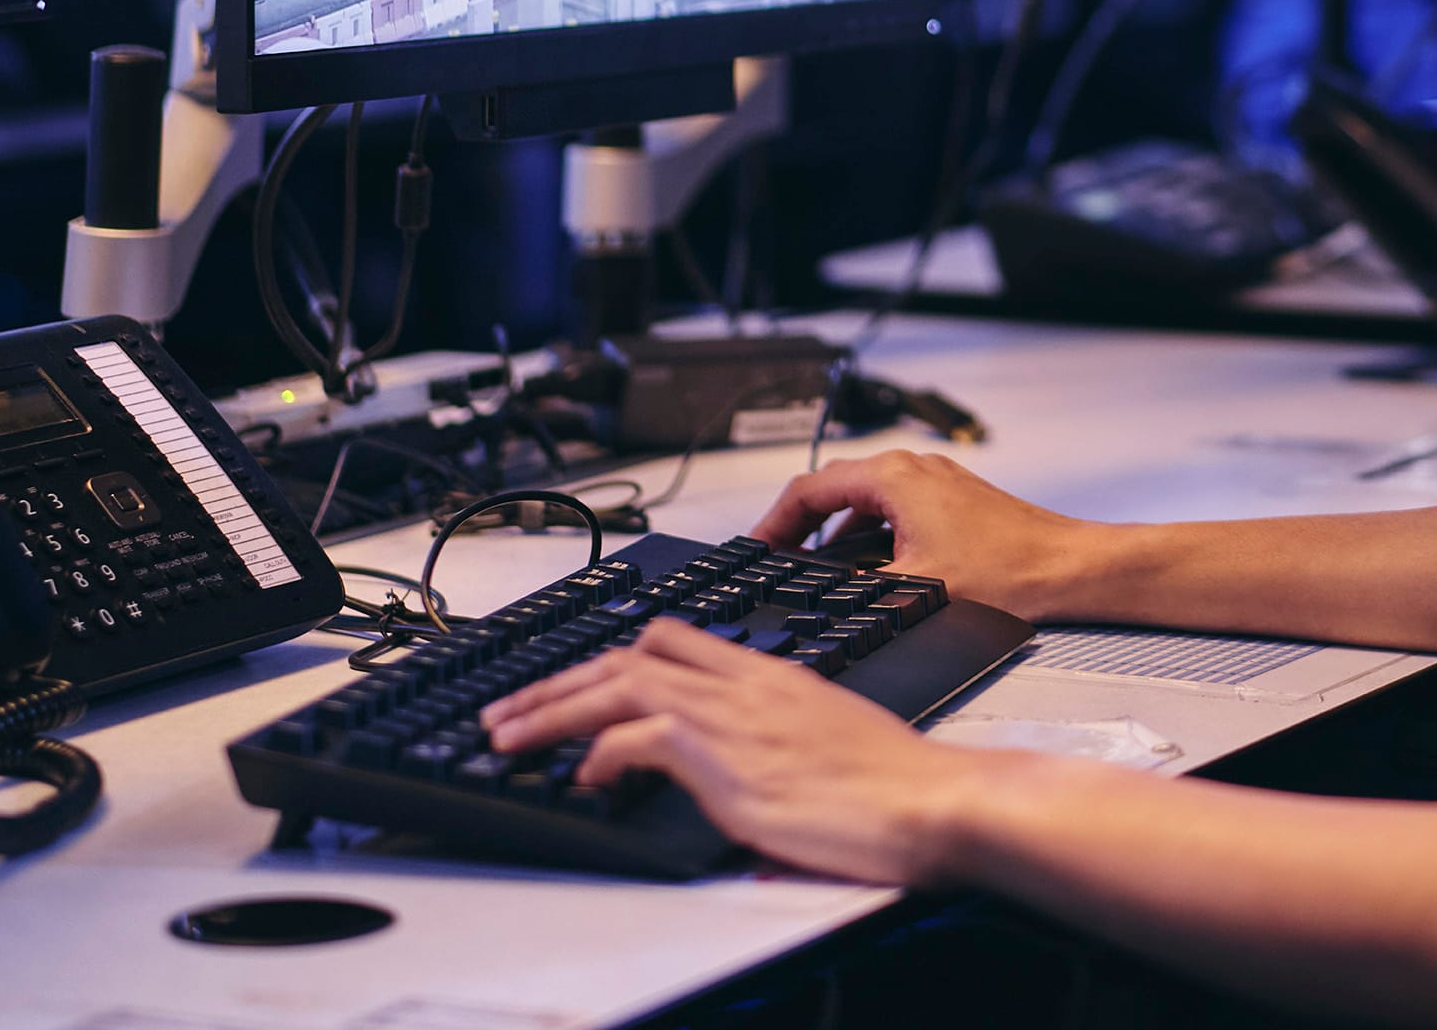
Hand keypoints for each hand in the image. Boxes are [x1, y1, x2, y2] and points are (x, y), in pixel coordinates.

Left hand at [482, 617, 980, 884]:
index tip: (569, 678)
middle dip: (557, 680)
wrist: (929, 798)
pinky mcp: (728, 761)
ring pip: (620, 685)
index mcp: (769, 673)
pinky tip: (584, 775)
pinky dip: (602, 751)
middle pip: (630, 654)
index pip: (673, 639)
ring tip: (508, 735)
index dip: (610, 655)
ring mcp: (734, 719)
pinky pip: (643, 738)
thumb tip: (744, 777)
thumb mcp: (825, 743)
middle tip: (507, 710)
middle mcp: (744, 684)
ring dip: (553, 709)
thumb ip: (775, 744)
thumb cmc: (894, 782)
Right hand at [750, 451, 1103, 622]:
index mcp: (895, 477)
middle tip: (776, 558)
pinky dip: (869, 534)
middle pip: (835, 487)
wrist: (1067, 568)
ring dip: (836, 532)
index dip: (775, 520)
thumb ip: (857, 587)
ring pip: (865, 499)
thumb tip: (819, 596)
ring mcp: (935, 482)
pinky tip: (868, 572)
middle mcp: (914, 468)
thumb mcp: (914, 587)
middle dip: (800, 525)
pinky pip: (893, 509)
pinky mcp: (953, 501)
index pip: (811, 488)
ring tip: (815, 570)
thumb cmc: (1009, 571)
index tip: (756, 546)